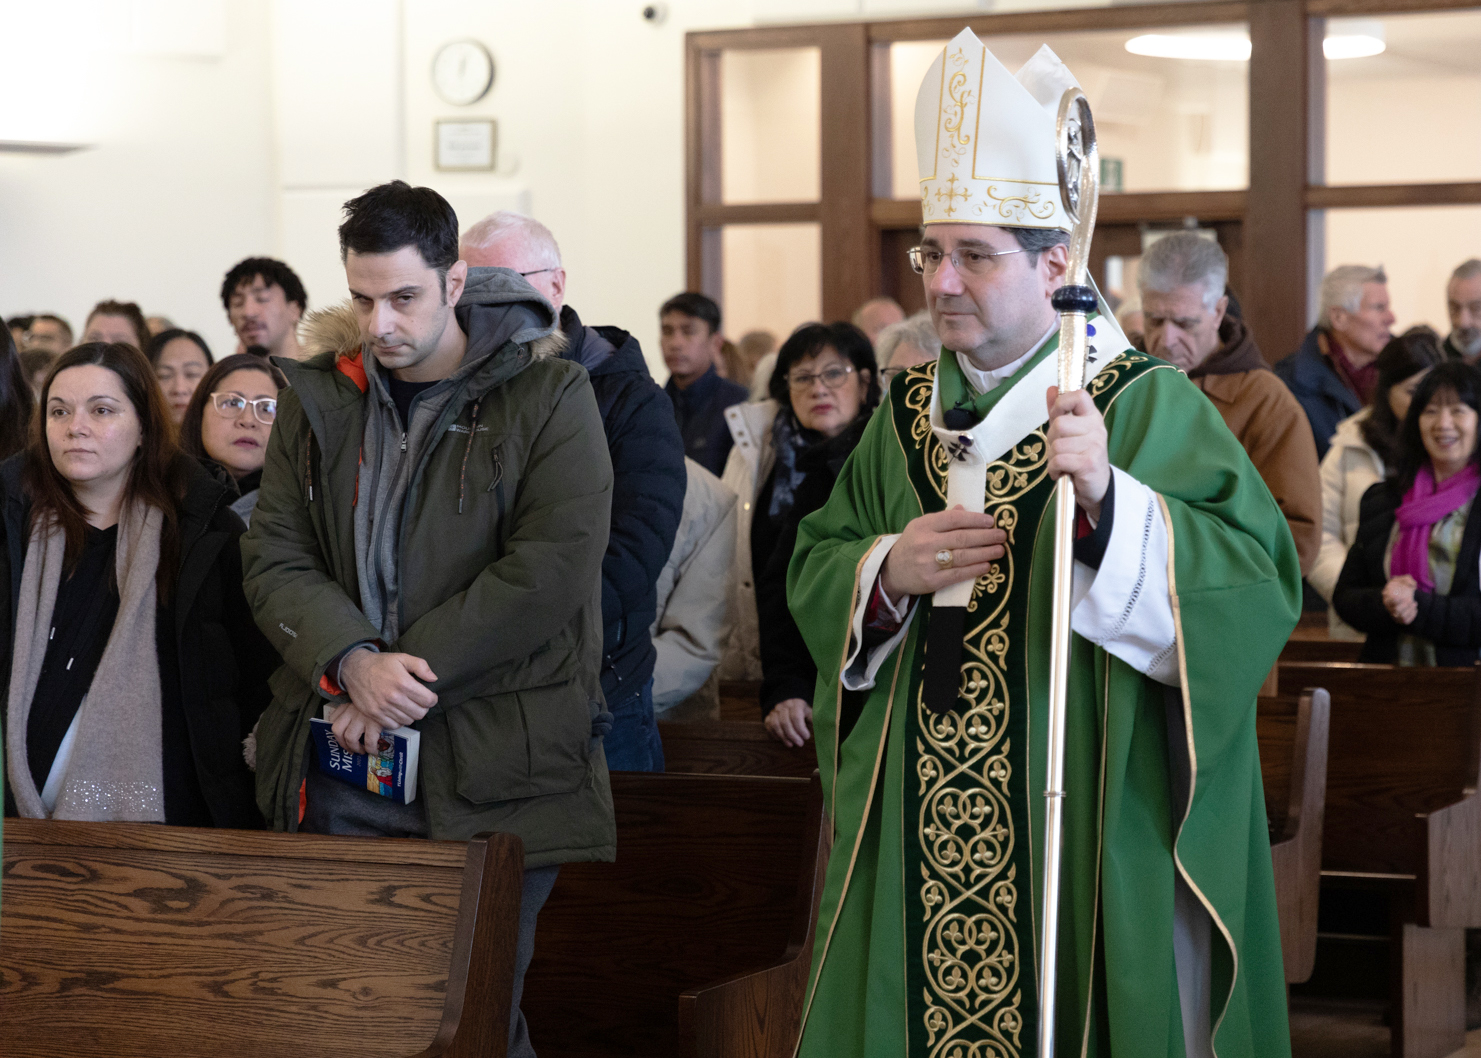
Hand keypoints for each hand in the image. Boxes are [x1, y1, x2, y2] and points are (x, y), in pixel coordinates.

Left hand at [328, 700, 393, 755]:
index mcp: (349, 704)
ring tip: (362, 750)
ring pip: (350, 738)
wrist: (394, 692)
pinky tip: (374, 750)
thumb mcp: (365, 699)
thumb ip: (356, 708)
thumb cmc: (381, 698)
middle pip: (338, 731)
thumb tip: (351, 724)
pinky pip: (369, 741)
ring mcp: (362, 717)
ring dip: (355, 748)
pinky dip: (370, 749)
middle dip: (343, 743)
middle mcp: (352, 710)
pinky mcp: (375, 723)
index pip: (333, 718)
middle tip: (350, 748)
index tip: (341, 737)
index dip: (336, 729)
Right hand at [339, 648, 437, 735]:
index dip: (433, 699)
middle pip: (420, 713)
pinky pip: (393, 725)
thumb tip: (433, 678)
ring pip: (408, 720)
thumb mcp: (402, 657)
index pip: (428, 701)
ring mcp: (383, 708)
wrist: (355, 669)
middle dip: (423, 708)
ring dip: (411, 714)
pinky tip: (397, 711)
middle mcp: (394, 698)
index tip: (430, 696)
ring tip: (408, 705)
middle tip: (420, 702)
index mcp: (403, 683)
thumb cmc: (381, 663)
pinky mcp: (374, 714)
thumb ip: (421, 666)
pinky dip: (398, 721)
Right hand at [764, 698, 813, 747]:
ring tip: (791, 745)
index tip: (807, 737)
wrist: (787, 702)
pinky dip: (775, 735)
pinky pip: (769, 727)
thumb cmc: (802, 711)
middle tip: (800, 744)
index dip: (801, 729)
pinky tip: (783, 740)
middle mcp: (783, 706)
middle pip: (785, 722)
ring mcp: (774, 711)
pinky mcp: (768, 717)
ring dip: (784, 737)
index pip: (796, 717)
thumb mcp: (809, 712)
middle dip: (793, 736)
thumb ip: (814, 720)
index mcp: (796, 703)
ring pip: (776, 725)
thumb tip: (822, 729)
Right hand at [880, 506, 1007, 604]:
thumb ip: (943, 518)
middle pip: (961, 538)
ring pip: (962, 556)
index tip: (991, 521)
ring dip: (984, 553)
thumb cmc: (912, 545)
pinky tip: (987, 566)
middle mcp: (925, 543)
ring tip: (999, 550)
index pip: (953, 519)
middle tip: (1002, 536)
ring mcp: (927, 563)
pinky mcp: (931, 581)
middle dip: (985, 537)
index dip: (974, 519)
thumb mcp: (921, 526)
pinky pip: (957, 574)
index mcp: (923, 525)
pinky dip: (974, 570)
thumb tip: (964, 509)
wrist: (891, 570)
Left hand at [1045, 386, 1110, 520]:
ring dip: (1052, 457)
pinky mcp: (1089, 463)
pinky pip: (1059, 460)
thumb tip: (1051, 388)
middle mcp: (1096, 428)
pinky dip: (1053, 469)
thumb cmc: (1080, 457)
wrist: (1097, 487)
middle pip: (1059, 424)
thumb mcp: (1070, 432)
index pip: (1079, 395)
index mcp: (1092, 417)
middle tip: (1060, 450)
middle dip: (1052, 439)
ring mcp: (1095, 445)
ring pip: (1057, 444)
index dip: (1062, 403)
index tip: (1057, 416)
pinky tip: (1062, 472)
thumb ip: (1059, 411)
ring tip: (1063, 463)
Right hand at [1382, 575, 1418, 624]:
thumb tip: (1412, 585)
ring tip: (1414, 603)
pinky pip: (1405, 621)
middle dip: (1405, 606)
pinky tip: (1414, 609)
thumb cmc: (1400, 586)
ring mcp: (1394, 614)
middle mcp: (1389, 607)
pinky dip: (1412, 615)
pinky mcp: (1400, 619)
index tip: (1400, 597)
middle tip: (1410, 600)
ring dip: (1410, 610)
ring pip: (1401, 616)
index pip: (1388, 601)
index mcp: (1387, 597)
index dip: (1394, 601)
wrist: (1401, 594)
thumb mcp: (1402, 580)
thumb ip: (1407, 579)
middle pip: (1396, 610)